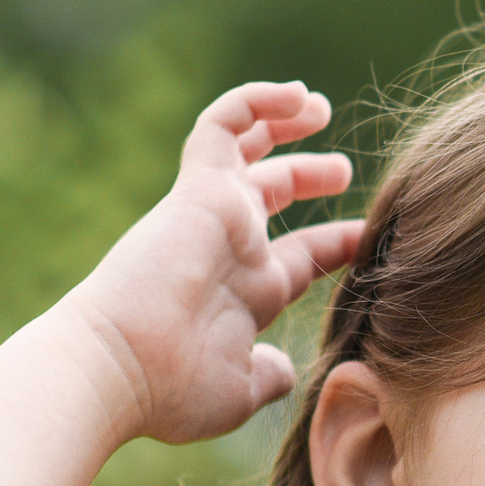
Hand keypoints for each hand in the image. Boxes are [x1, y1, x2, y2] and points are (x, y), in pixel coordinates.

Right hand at [60, 81, 362, 444]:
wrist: (116, 368)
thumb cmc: (171, 389)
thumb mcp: (238, 390)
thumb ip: (268, 375)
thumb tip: (286, 370)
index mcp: (247, 293)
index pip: (297, 254)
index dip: (334, 240)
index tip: (368, 237)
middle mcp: (231, 247)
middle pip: (270, 194)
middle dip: (308, 175)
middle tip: (344, 169)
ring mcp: (213, 214)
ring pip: (246, 147)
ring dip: (283, 123)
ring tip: (318, 107)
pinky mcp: (199, 188)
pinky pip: (225, 124)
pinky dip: (257, 100)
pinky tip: (296, 95)